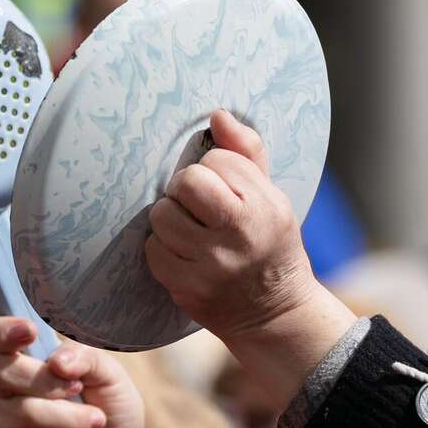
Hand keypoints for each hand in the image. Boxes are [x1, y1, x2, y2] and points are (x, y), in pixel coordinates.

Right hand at [0, 317, 144, 427]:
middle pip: (1, 373)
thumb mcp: (110, 373)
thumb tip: (57, 362)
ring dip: (73, 418)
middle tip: (79, 388)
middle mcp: (7, 388)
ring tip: (95, 421)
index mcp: (25, 357)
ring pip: (26, 413)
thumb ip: (86, 358)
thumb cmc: (110, 406)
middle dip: (47, 381)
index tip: (31, 331)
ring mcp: (6, 422)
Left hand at [145, 111, 318, 341]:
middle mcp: (239, 234)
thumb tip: (217, 114)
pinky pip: (153, 249)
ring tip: (190, 229)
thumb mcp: (272, 196)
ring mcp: (212, 264)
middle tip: (198, 205)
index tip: (225, 189)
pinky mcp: (188, 287)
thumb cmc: (269, 244)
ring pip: (162, 215)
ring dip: (171, 218)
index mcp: (265, 205)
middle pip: (186, 182)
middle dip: (186, 188)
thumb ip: (246, 152)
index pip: (218, 160)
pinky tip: (183, 254)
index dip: (215, 170)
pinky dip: (163, 248)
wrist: (274, 313)